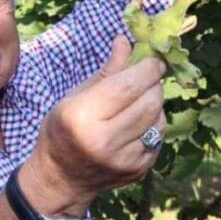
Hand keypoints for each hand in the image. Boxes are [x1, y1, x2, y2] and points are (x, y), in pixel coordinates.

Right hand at [25, 35, 165, 212]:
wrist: (61, 179)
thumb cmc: (64, 130)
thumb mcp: (76, 97)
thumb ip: (107, 71)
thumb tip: (125, 40)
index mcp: (83, 116)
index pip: (129, 85)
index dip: (148, 68)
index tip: (154, 59)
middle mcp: (105, 141)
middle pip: (150, 101)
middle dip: (154, 84)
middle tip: (148, 78)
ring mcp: (124, 159)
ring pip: (158, 119)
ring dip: (155, 104)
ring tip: (139, 101)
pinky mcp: (138, 171)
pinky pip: (158, 138)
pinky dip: (154, 125)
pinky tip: (139, 123)